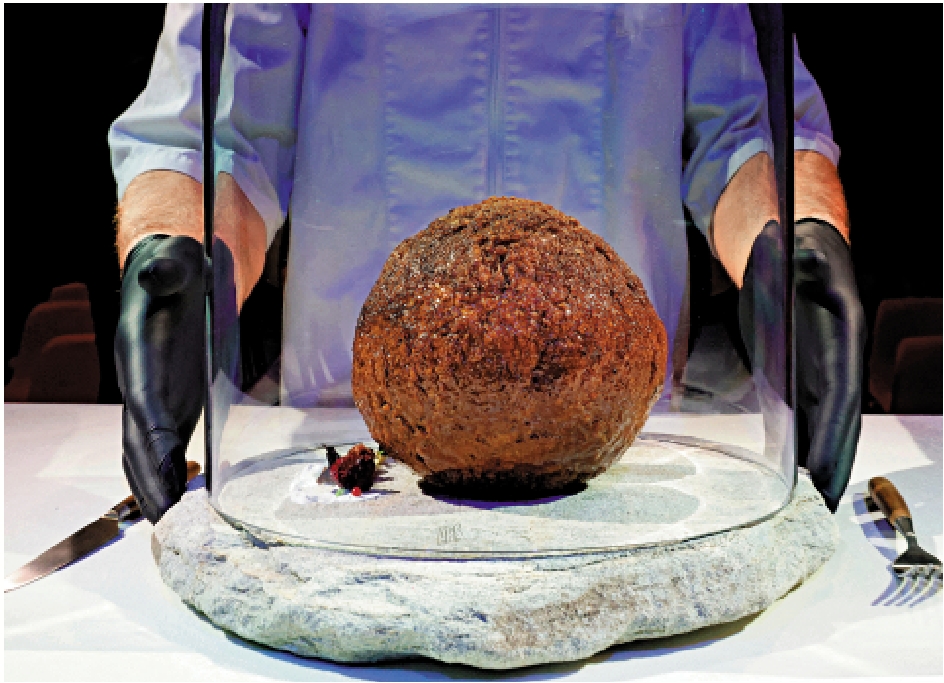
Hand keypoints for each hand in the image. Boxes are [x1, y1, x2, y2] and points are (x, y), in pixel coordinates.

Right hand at [115, 235, 205, 522]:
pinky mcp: (173, 402)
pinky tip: (190, 498)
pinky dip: (175, 474)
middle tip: (169, 524)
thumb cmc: (175, 268)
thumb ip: (168, 270)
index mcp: (137, 354)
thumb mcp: (176, 260)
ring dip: (160, 487)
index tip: (164, 477)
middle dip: (152, 482)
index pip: (142, 406)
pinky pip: (168, 446)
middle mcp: (139, 383)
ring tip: (177, 526)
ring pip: (148, 452)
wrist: (170, 272)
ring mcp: (155, 397)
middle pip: (138, 442)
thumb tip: (161, 271)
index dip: (150, 443)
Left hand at [739, 219, 865, 511]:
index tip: (824, 469)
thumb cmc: (797, 248)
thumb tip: (805, 256)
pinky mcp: (802, 369)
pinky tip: (796, 468)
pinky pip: (806, 410)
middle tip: (827, 501)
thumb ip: (805, 258)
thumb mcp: (801, 249)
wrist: (792, 248)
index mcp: (843, 333)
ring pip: (824, 419)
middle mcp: (837, 356)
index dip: (834, 433)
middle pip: (838, 416)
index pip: (839, 392)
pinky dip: (804, 439)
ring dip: (822, 456)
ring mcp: (821, 365)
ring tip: (817, 497)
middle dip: (835, 458)